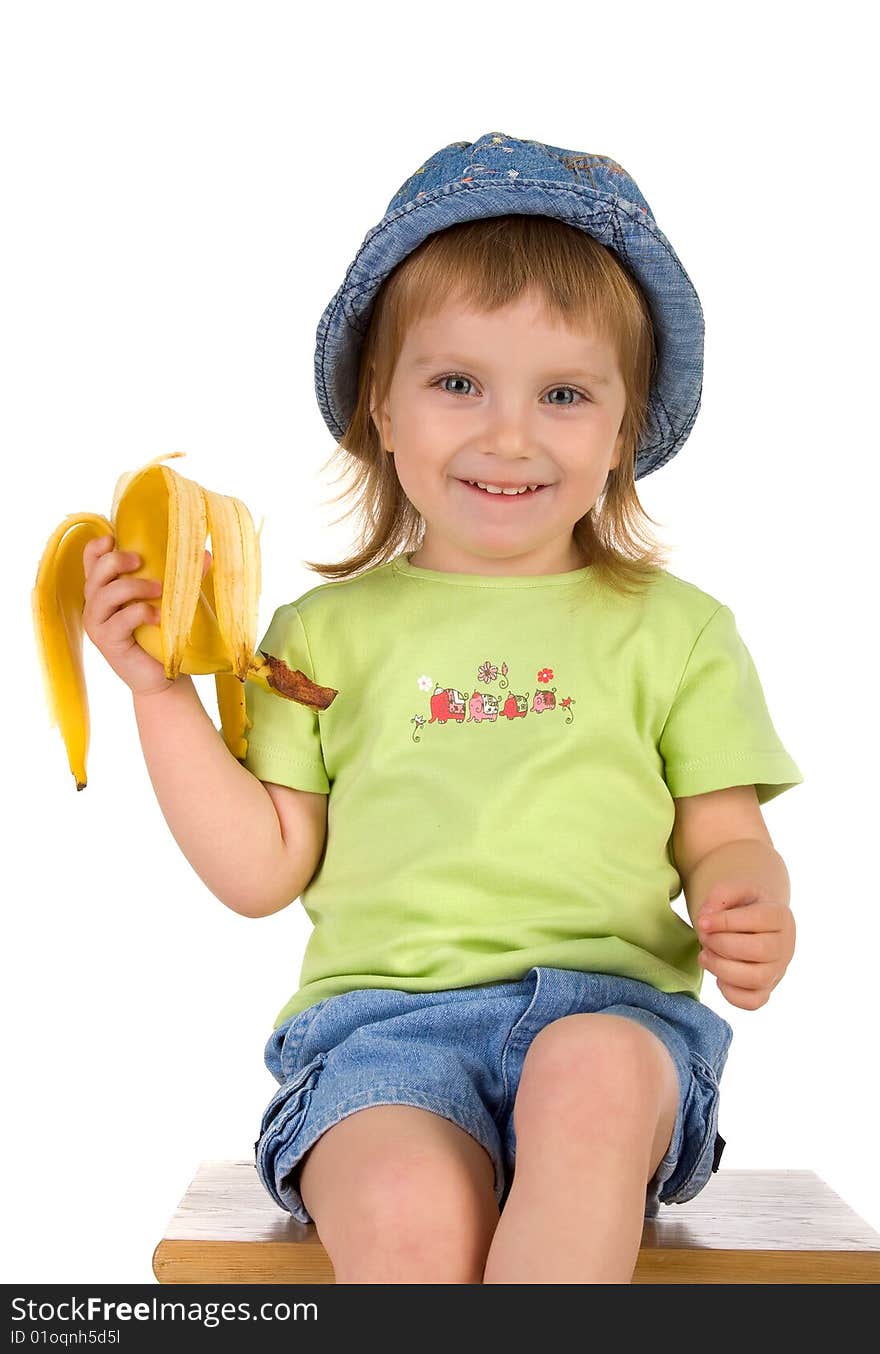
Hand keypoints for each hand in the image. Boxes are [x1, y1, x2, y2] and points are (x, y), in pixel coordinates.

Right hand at [82, 534, 210, 698]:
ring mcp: (97, 623)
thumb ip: (183, 577)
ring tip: (159, 590)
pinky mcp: (107, 641)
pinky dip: (140, 613)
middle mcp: (95, 604)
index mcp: (105, 589)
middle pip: (95, 572)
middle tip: (140, 560)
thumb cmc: (162, 635)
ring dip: (134, 586)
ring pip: (105, 594)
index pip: (90, 560)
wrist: (162, 676)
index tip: (114, 537)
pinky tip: (158, 618)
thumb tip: (206, 554)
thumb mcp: (170, 601)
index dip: (97, 546)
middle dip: (117, 561)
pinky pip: (119, 619)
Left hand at [696, 882, 795, 1010]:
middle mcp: (785, 946)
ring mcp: (777, 972)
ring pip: (756, 979)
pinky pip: (752, 1002)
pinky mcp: (766, 991)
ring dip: (722, 968)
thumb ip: (720, 895)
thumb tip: (707, 918)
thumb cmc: (742, 907)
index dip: (726, 921)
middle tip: (704, 938)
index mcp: (781, 916)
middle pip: (758, 951)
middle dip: (722, 944)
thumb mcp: (734, 891)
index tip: (702, 921)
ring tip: (705, 956)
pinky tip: (718, 975)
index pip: (759, 919)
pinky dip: (730, 992)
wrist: (753, 926)